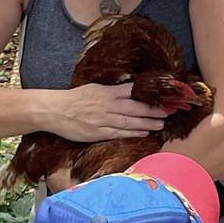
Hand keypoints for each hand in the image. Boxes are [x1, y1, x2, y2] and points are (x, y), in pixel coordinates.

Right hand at [55, 81, 170, 144]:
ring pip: (130, 122)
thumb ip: (111, 91)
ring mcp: (103, 120)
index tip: (162, 96)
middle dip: (153, 110)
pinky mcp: (98, 133)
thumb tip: (129, 91)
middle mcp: (107, 105)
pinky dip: (133, 133)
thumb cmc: (74, 99)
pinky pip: (119, 133)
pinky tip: (144, 133)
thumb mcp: (94, 89)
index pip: (132, 91)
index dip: (148, 94)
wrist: (55, 111)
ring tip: (161, 124)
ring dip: (147, 123)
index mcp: (106, 92)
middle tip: (168, 111)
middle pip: (135, 107)